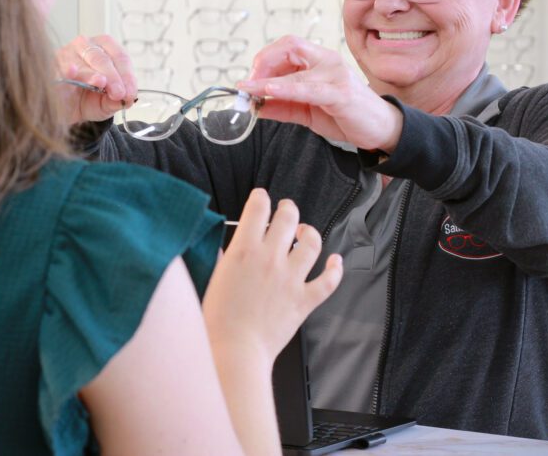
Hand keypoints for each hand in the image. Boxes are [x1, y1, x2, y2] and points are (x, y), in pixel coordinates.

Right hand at [54, 35, 137, 124]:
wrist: (65, 112)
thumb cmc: (88, 100)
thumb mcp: (106, 104)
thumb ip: (116, 101)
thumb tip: (127, 99)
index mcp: (105, 47)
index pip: (119, 56)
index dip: (127, 75)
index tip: (130, 93)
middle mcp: (85, 45)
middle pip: (101, 58)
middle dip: (112, 76)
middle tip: (118, 93)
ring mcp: (66, 53)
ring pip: (82, 63)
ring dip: (91, 74)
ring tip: (100, 82)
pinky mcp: (51, 65)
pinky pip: (60, 68)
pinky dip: (67, 70)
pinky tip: (72, 72)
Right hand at [202, 188, 342, 368]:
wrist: (234, 350)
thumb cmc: (216, 320)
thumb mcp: (212, 278)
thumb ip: (224, 258)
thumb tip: (228, 248)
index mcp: (243, 250)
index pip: (257, 208)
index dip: (260, 198)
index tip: (261, 197)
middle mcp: (270, 258)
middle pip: (288, 218)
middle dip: (287, 209)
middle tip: (285, 210)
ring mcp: (291, 278)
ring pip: (312, 243)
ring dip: (309, 232)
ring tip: (305, 232)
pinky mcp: (304, 300)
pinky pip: (328, 280)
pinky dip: (335, 269)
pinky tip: (335, 261)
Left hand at [237, 35, 402, 152]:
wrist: (380, 129)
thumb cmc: (345, 116)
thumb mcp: (307, 111)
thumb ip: (282, 107)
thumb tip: (254, 106)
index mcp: (320, 61)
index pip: (288, 45)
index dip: (265, 58)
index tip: (250, 79)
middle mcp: (328, 61)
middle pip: (290, 45)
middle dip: (263, 62)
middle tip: (247, 83)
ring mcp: (335, 75)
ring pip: (296, 71)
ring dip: (267, 80)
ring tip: (248, 90)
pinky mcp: (341, 93)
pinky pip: (308, 88)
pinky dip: (285, 89)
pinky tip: (269, 92)